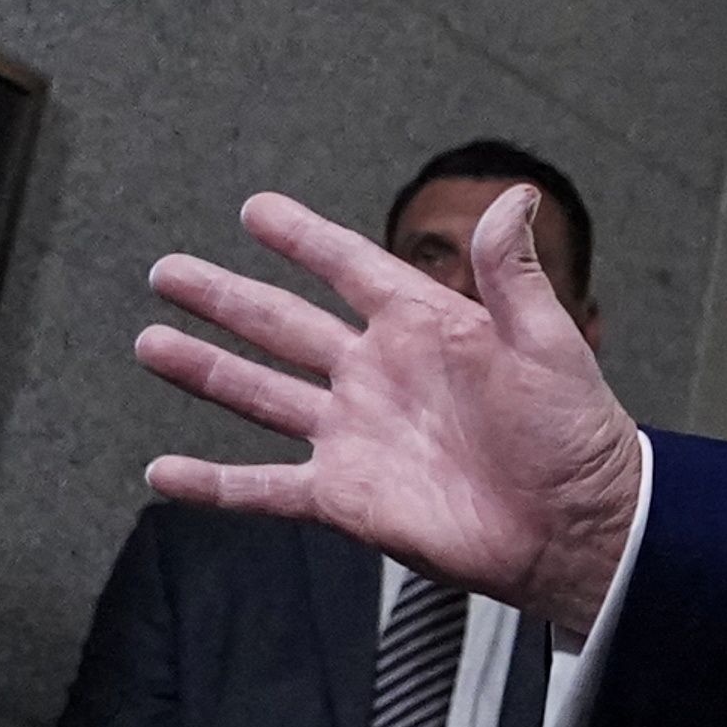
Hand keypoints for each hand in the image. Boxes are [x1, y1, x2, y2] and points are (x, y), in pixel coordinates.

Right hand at [139, 187, 648, 642]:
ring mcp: (354, 434)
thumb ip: (515, 275)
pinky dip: (212, 483)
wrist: (576, 529)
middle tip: (168, 271)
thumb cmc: (575, 435)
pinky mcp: (344, 497)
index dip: (303, 239)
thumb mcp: (548, 344)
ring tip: (150, 341)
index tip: (254, 210)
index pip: (350, 268)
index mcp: (425, 327)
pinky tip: (162, 471)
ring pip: (260, 395)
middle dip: (224, 298)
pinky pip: (263, 487)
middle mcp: (377, 375)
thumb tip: (513, 197)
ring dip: (205, 370)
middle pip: (282, 326)